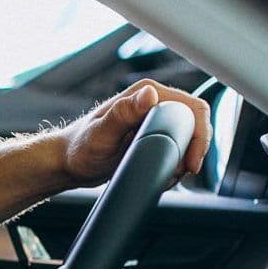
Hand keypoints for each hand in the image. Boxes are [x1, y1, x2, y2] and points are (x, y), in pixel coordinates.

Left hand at [61, 79, 212, 186]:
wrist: (68, 163)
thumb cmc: (79, 148)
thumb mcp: (101, 134)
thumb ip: (124, 114)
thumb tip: (149, 95)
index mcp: (145, 94)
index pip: (191, 108)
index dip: (199, 136)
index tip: (190, 163)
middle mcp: (152, 101)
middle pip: (195, 123)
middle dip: (193, 150)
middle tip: (178, 173)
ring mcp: (153, 118)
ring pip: (188, 136)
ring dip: (185, 158)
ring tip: (167, 175)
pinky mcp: (152, 133)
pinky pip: (177, 145)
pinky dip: (176, 162)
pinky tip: (162, 174)